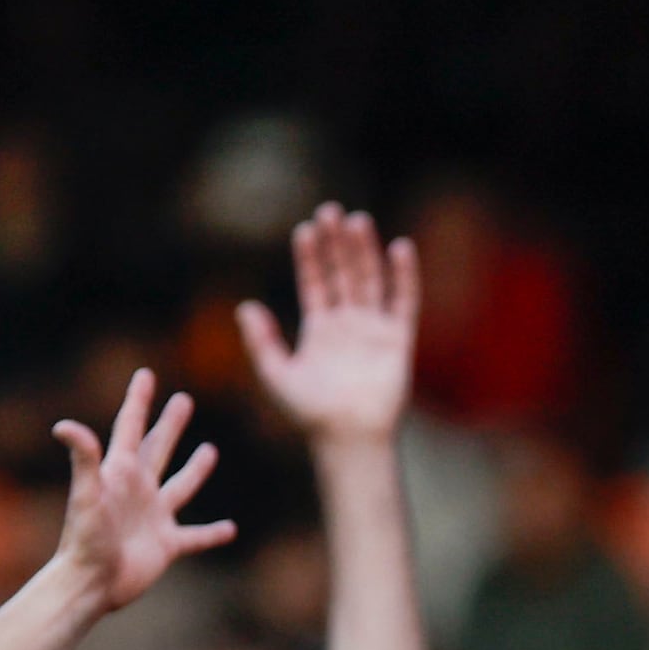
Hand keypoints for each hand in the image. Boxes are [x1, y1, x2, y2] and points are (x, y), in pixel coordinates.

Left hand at [47, 371, 237, 613]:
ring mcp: (154, 517)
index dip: (139, 401)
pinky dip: (213, 534)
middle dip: (170, 424)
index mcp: (121, 473)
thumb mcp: (86, 495)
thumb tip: (64, 425)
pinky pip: (195, 537)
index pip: (131, 428)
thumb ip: (83, 459)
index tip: (146, 375)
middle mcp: (139, 490)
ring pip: (180, 487)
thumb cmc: (86, 539)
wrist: (92, 584)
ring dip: (195, 470)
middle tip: (184, 400)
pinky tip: (230, 529)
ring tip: (209, 451)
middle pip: (159, 449)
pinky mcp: (166, 545)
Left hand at [240, 204, 418, 447]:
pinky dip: (404, 275)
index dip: (310, 257)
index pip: (315, 282)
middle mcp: (347, 324)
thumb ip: (261, 341)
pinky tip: (399, 248)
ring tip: (357, 220)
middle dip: (337, 244)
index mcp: (319, 330)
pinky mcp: (398, 339)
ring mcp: (374, 330)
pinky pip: (404, 301)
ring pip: (370, 280)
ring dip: (364, 251)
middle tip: (330, 211)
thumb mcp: (276, 375)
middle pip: (343, 273)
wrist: (348, 438)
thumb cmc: (310, 414)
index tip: (304, 230)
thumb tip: (244, 305)